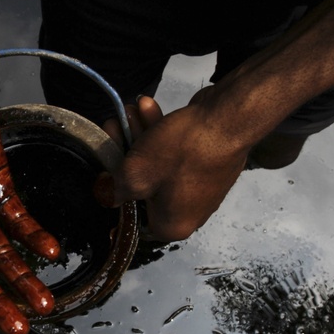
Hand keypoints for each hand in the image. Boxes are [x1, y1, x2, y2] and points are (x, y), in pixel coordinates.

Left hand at [99, 92, 248, 241]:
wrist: (230, 119)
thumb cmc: (181, 153)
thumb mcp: (134, 174)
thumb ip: (114, 189)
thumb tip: (106, 195)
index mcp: (172, 225)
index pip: (134, 220)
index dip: (116, 197)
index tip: (103, 176)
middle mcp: (189, 212)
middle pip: (144, 185)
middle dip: (125, 152)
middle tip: (114, 127)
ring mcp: (201, 187)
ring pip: (159, 164)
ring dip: (141, 136)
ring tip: (128, 111)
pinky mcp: (208, 164)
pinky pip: (176, 154)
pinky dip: (162, 133)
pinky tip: (148, 108)